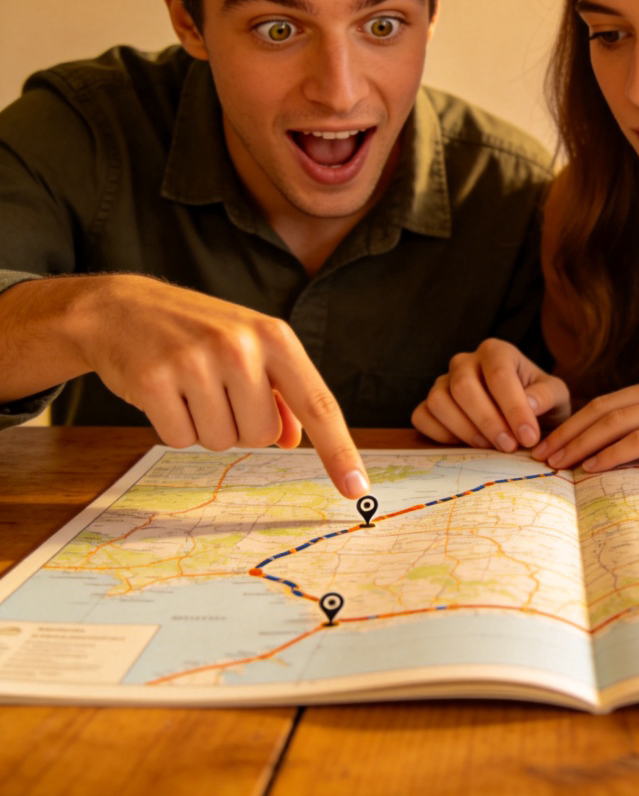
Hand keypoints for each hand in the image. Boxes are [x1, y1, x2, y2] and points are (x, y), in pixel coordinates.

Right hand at [2, 275, 369, 497]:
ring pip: (222, 443)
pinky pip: (179, 439)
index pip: (317, 404)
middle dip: (241, 426)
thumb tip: (296, 440)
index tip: (358, 488)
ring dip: (206, 426)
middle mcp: (241, 347)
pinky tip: (165, 392)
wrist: (124, 308)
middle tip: (217, 391)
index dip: (339, 450)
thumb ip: (281, 395)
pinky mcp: (154, 380)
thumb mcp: (252, 349)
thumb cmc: (200, 333)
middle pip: (263, 437)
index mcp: (276, 338)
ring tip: (190, 387)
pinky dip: (174, 426)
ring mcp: (196, 362)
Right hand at [412, 338, 570, 451]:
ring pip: (439, 401)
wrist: (522, 416)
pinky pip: (421, 417)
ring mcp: (443, 382)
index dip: (513, 408)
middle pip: (463, 387)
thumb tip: (529, 404)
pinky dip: (440, 434)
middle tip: (509, 446)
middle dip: (487, 421)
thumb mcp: (555, 396)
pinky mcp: (429, 405)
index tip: (529, 437)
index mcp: (496, 351)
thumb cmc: (539, 402)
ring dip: (465, 430)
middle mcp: (465, 362)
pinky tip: (466, 446)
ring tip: (491, 447)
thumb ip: (546, 396)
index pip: (498, 375)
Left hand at [530, 371, 638, 471]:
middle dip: (568, 432)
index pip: (610, 401)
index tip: (554, 442)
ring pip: (616, 421)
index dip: (577, 422)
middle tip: (541, 456)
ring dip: (580, 444)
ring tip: (556, 465)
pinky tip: (593, 468)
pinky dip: (612, 453)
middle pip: (603, 408)